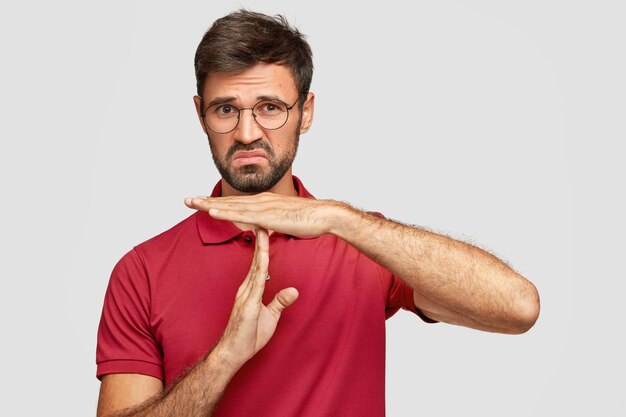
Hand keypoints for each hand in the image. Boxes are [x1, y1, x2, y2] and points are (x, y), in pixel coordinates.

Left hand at [185, 193, 347, 236]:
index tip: (201, 202)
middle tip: (187, 199)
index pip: (236, 203)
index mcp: (264, 203)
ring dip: (209, 204)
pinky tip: (211, 211)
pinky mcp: (267, 216)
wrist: (323, 215)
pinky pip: (241, 215)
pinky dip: (225, 212)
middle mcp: (260, 201)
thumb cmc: (308, 219)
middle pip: (228, 201)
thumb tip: (262, 228)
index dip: (218, 202)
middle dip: (206, 200)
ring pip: (231, 206)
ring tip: (192, 203)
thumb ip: (270, 224)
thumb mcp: (283, 222)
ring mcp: (263, 207)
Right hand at [214, 228, 298, 369]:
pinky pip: (256, 284)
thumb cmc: (248, 336)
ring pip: (255, 267)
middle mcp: (246, 288)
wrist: (232, 353)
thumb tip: (294, 290)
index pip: (259, 263)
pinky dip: (260, 269)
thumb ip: (280, 302)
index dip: (264, 247)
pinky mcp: (247, 305)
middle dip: (261, 240)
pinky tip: (264, 259)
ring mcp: (245, 295)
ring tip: (263, 230)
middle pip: (256, 259)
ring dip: (260, 249)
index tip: (268, 230)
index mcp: (251, 289)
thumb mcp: (271, 317)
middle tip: (265, 219)